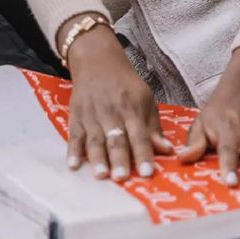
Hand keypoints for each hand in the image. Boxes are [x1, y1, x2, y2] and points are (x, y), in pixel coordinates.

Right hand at [63, 24, 173, 180]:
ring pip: (95, 139)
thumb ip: (154, 128)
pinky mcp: (76, 116)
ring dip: (98, 158)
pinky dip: (73, 150)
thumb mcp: (145, 99)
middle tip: (123, 177)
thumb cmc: (126, 85)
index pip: (140, 135)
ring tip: (101, 175)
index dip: (143, 154)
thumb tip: (167, 151)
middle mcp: (112, 112)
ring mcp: (92, 114)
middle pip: (116, 139)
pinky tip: (73, 165)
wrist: (97, 61)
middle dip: (120, 159)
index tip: (148, 172)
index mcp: (132, 108)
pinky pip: (74, 135)